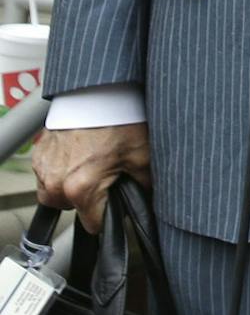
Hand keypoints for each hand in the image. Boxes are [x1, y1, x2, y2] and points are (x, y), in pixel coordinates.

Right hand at [32, 123, 150, 232]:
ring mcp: (44, 169)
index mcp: (81, 188)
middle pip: (73, 209)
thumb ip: (144, 184)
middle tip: (107, 174)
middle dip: (91, 198)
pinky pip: (48, 175)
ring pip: (57, 195)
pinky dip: (62, 169)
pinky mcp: (39, 156)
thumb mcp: (142, 154)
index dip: (111, 214)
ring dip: (72, 186)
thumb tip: (146, 199)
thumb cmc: (119, 118)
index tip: (118, 203)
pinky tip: (80, 153)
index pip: (94, 224)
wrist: (98, 90)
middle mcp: (56, 183)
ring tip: (93, 163)